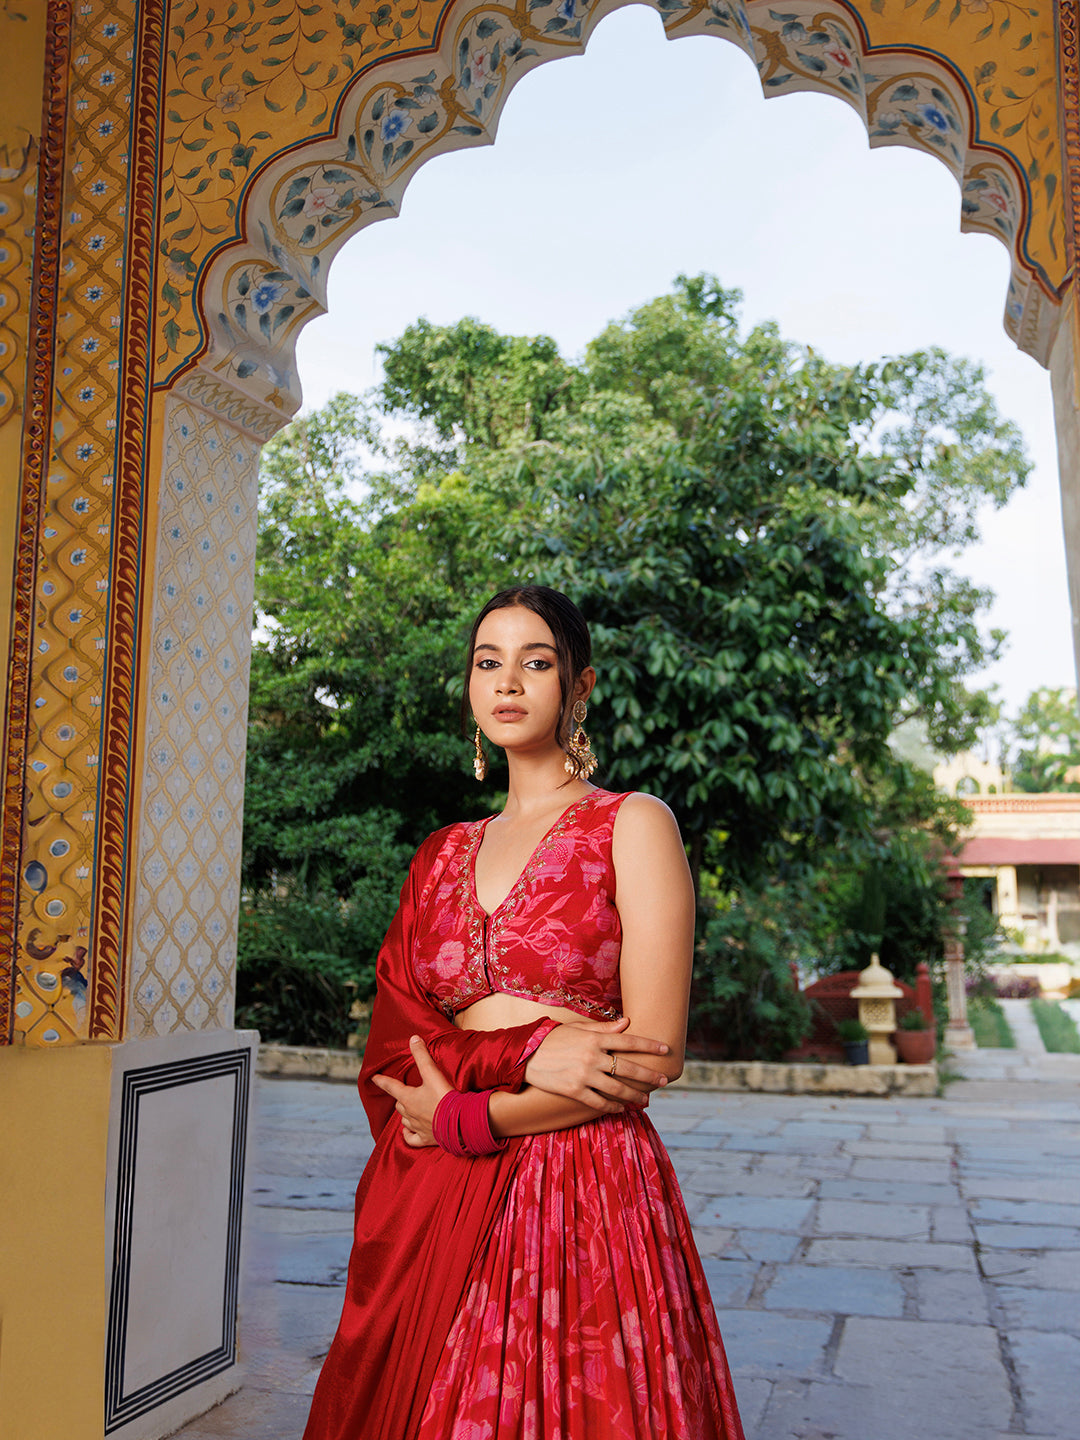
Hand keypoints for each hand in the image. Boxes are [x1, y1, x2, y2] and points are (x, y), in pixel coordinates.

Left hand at [372, 1035, 453, 1147]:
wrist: (460, 1122)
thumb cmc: (444, 1097)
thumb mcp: (432, 1073)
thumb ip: (422, 1055)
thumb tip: (413, 1038)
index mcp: (408, 1098)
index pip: (390, 1086)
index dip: (381, 1080)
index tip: (373, 1077)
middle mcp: (409, 1113)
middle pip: (399, 1104)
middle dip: (399, 1098)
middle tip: (403, 1093)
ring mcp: (417, 1127)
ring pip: (404, 1120)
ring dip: (405, 1114)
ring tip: (408, 1109)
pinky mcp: (426, 1139)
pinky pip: (411, 1139)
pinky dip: (408, 1134)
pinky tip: (408, 1132)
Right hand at [524, 1017, 669, 1111]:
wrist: (526, 1054)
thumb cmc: (554, 1038)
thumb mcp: (578, 1029)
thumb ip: (604, 1028)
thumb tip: (627, 1023)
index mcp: (595, 1039)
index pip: (629, 1042)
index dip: (649, 1045)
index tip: (665, 1049)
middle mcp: (592, 1057)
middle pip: (628, 1068)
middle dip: (649, 1075)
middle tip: (663, 1080)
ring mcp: (583, 1075)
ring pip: (617, 1089)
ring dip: (635, 1095)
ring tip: (647, 1099)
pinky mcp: (574, 1091)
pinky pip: (599, 1102)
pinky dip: (613, 1106)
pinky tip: (622, 1108)